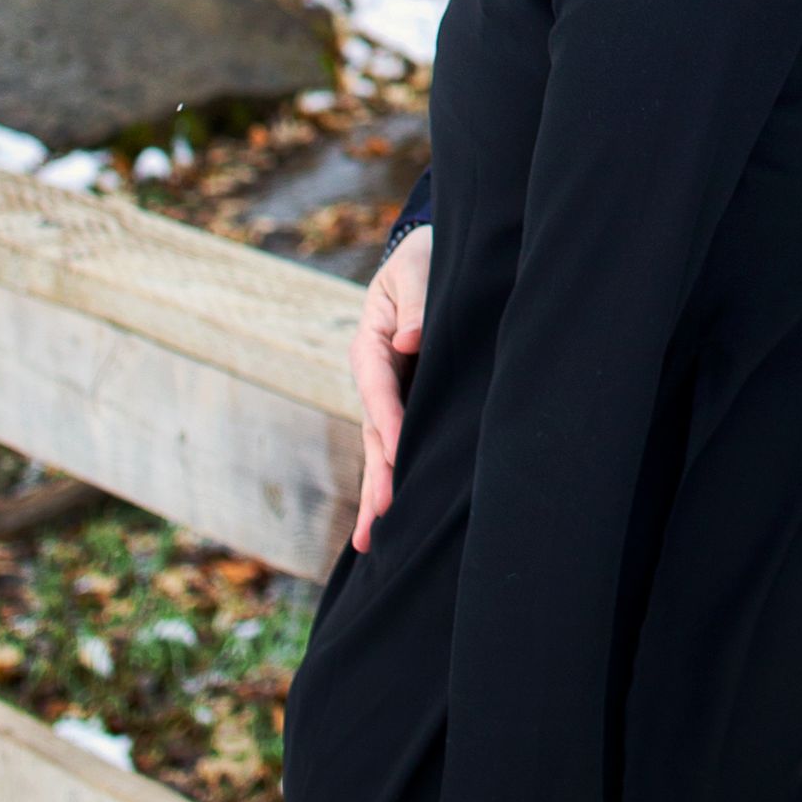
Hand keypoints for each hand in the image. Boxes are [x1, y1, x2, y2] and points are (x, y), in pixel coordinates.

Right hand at [351, 226, 432, 551]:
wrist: (430, 260)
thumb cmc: (425, 260)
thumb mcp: (418, 267)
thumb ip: (415, 302)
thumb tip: (411, 340)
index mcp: (373, 342)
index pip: (378, 385)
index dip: (388, 417)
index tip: (396, 450)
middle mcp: (376, 376)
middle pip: (374, 430)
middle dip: (377, 473)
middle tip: (381, 516)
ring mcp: (390, 396)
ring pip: (381, 448)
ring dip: (379, 490)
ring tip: (371, 541)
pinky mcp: (408, 406)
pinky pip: (399, 445)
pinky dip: (393, 478)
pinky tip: (389, 521)